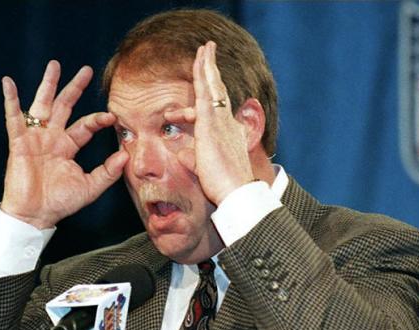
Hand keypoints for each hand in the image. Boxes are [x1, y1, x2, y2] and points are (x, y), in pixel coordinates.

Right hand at [0, 60, 128, 228]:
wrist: (35, 216)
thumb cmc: (59, 203)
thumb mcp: (89, 187)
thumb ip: (108, 172)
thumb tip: (125, 154)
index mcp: (68, 147)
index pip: (85, 126)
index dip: (98, 120)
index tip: (112, 117)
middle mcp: (52, 138)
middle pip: (65, 107)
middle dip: (75, 88)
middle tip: (86, 70)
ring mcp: (35, 138)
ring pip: (42, 105)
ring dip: (48, 85)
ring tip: (55, 65)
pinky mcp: (19, 142)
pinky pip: (14, 118)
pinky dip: (11, 100)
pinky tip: (8, 83)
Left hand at [164, 41, 253, 204]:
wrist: (236, 191)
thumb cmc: (222, 185)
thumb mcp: (204, 170)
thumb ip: (194, 159)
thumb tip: (182, 154)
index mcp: (227, 134)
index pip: (215, 109)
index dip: (206, 96)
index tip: (194, 92)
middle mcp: (227, 124)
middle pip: (218, 91)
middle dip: (212, 71)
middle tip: (208, 51)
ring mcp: (220, 122)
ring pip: (213, 87)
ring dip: (207, 66)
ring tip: (204, 48)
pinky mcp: (211, 124)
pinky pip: (206, 92)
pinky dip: (203, 74)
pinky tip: (201, 58)